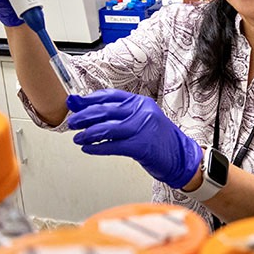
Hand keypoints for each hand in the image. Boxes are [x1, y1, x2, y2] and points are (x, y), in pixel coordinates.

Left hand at [67, 89, 203, 189]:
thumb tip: (88, 111)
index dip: (89, 99)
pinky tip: (88, 149)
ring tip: (78, 138)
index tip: (74, 103)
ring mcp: (142, 128)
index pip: (109, 96)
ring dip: (87, 134)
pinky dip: (97, 148)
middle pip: (105, 111)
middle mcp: (141, 112)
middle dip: (84, 116)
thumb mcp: (140, 120)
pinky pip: (113, 146)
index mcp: (140, 102)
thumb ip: (116, 115)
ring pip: (106, 129)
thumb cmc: (158, 139)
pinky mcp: (141, 146)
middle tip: (72, 123)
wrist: (180, 156)